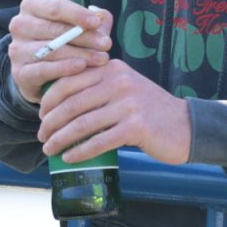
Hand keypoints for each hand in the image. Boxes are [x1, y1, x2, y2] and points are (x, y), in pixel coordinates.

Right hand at [7, 0, 112, 104]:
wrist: (41, 73)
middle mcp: (20, 25)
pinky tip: (81, 67)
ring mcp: (17, 50)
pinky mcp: (19, 72)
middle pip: (55, 30)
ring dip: (80, 54)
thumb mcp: (77, 24)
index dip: (77, 14)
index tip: (97, 22)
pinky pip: (43, 70)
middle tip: (106, 44)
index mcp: (32, 6)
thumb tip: (102, 17)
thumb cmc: (64, 40)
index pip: (55, 7)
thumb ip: (93, 18)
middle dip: (84, 37)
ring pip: (51, 50)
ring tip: (101, 59)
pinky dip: (64, 69)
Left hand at [37, 58, 191, 165]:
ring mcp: (128, 103)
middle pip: (72, 103)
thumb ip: (99, 85)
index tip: (41, 115)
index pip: (70, 79)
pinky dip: (79, 152)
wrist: (185, 125)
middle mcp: (119, 81)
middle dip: (50, 122)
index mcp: (112, 68)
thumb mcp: (125, 86)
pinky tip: (69, 158)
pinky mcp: (136, 127)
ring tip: (50, 149)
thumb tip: (60, 102)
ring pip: (81, 123)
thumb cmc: (149, 109)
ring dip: (60, 139)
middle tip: (42, 136)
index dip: (49, 99)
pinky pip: (98, 141)